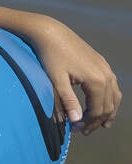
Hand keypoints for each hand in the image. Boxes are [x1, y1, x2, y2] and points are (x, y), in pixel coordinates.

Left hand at [37, 20, 120, 135]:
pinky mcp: (101, 63)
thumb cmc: (50, 55)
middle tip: (84, 131)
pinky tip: (102, 103)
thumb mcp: (56, 80)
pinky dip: (109, 98)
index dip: (88, 123)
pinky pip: (112, 85)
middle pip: (108, 105)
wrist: (50, 32)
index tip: (76, 131)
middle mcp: (106, 74)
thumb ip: (67, 101)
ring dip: (108, 111)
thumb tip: (76, 121)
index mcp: (96, 81)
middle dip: (97, 121)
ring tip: (100, 124)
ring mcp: (105, 68)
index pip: (97, 110)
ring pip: (114, 96)